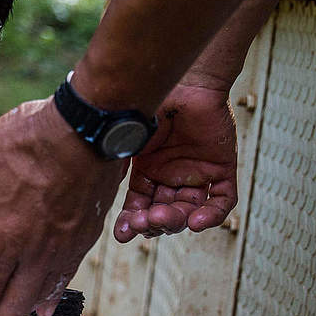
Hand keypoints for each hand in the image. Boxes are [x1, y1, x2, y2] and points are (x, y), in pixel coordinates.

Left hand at [0, 98, 125, 315]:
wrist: (93, 124)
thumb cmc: (32, 137)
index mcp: (6, 236)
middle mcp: (37, 252)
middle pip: (10, 309)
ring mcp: (64, 249)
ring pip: (37, 301)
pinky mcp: (83, 240)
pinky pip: (62, 282)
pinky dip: (46, 299)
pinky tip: (40, 306)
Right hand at [114, 82, 237, 240]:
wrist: (186, 80)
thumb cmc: (153, 103)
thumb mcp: (127, 139)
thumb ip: (114, 164)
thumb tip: (93, 191)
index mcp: (148, 171)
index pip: (140, 207)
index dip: (131, 224)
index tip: (123, 234)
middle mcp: (172, 176)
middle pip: (164, 214)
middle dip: (153, 222)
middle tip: (146, 220)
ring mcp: (198, 173)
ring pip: (189, 211)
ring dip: (176, 221)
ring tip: (164, 216)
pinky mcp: (222, 167)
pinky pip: (222, 201)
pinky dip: (211, 216)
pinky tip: (195, 222)